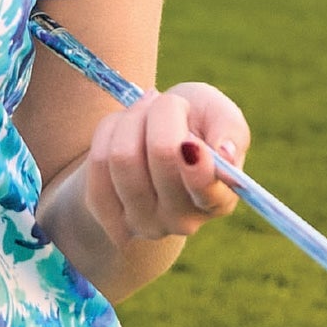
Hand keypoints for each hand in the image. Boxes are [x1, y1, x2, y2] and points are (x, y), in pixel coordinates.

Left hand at [67, 81, 247, 249]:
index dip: (196, 164)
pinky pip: (97, 163)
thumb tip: (225, 153)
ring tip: (143, 112)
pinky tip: (121, 130)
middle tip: (167, 103)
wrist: (149, 138)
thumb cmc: (194, 124)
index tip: (189, 139)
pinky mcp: (108, 215)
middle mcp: (183, 221)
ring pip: (123, 157)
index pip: (207, 192)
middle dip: (164, 112)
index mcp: (219, 200)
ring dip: (132, 118)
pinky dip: (108, 132)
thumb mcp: (218, 114)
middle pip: (162, 155)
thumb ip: (230, 129)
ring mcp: (143, 223)